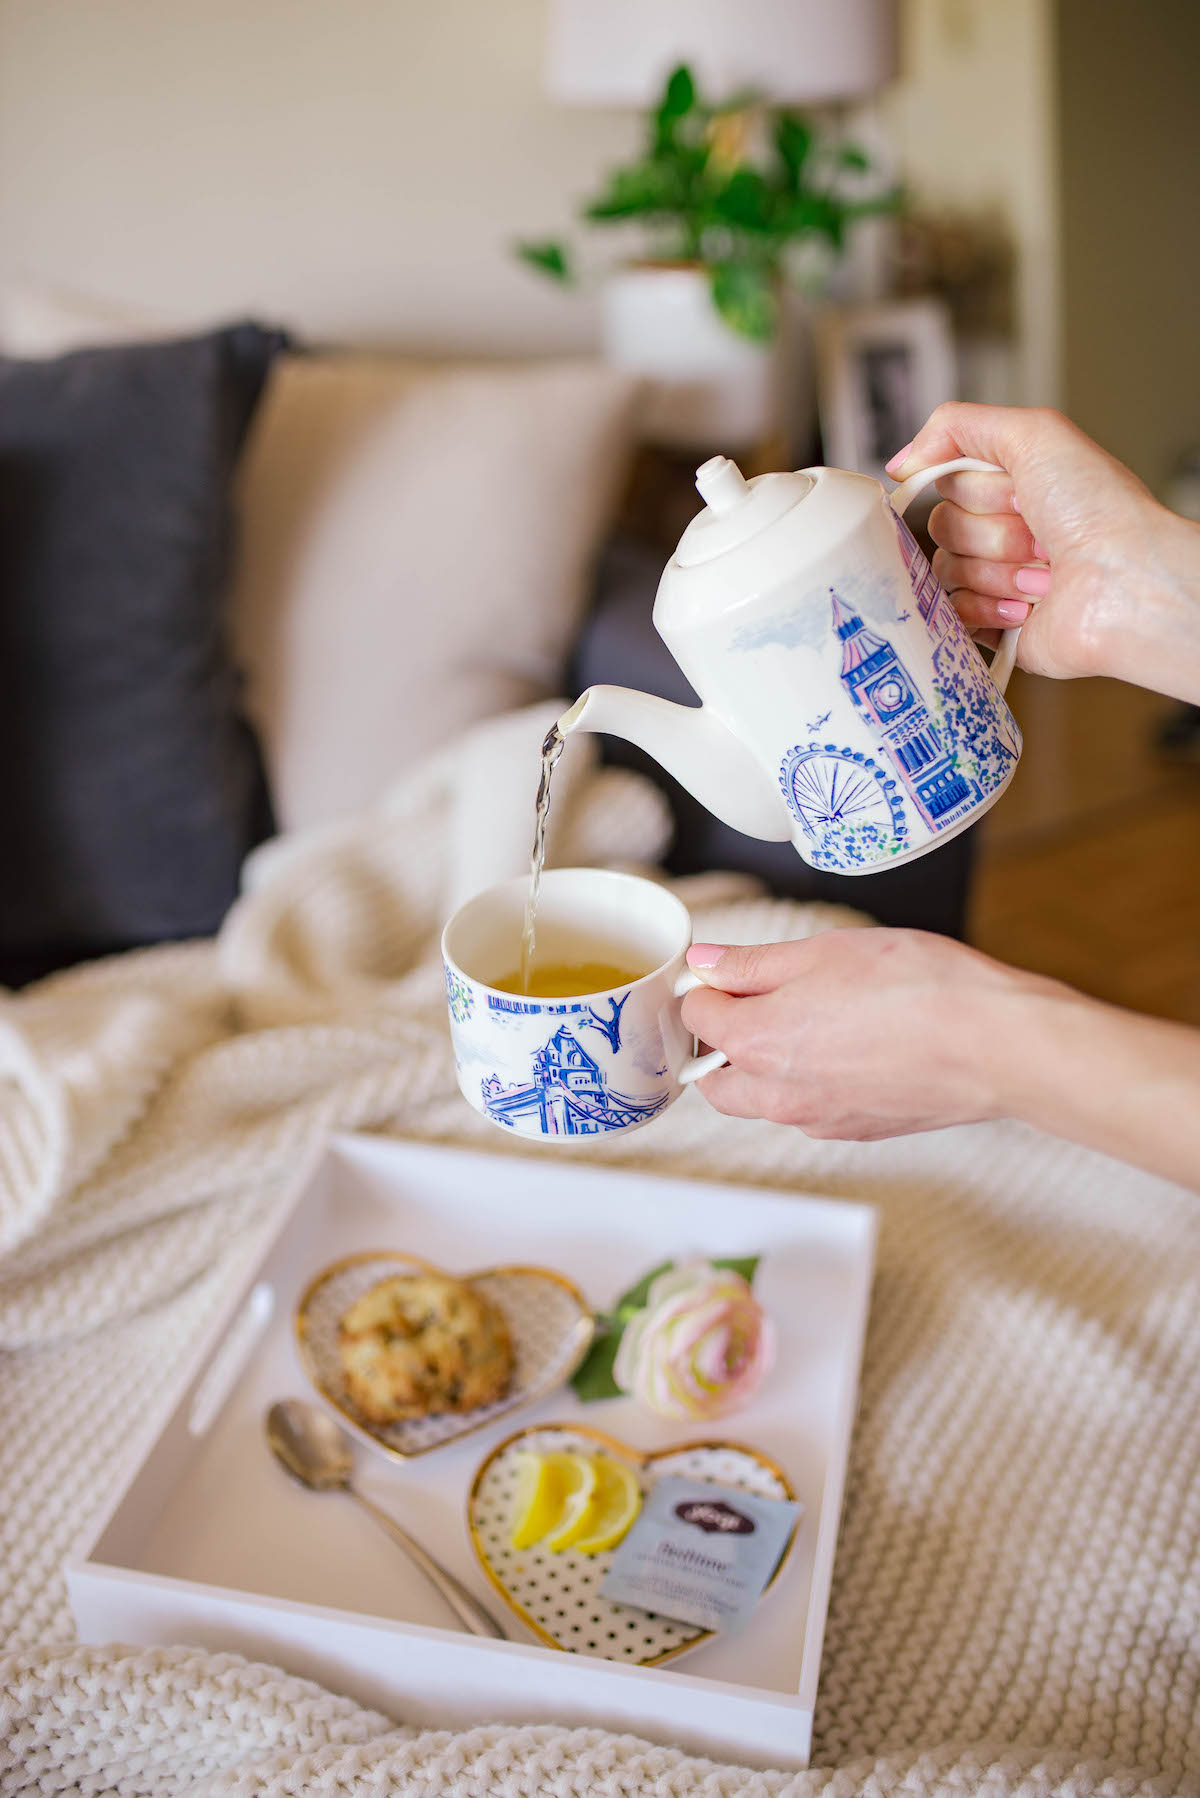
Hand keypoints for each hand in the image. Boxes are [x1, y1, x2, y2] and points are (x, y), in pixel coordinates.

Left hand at [679, 929, 1042, 1140]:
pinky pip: (808, 1111)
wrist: (996, 1044)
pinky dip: (808, 1084)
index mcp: (757, 1042)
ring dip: (761, 1067)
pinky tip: (848, 1047)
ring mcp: (818, 1120)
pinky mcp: (856, 1131)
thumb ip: (754, 962)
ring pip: (760, 1100)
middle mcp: (778, 1095)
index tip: (728, 969)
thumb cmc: (917, 985)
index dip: (707, 986)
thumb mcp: (825, 951)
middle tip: (752, 1002)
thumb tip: (706, 962)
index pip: (696, 1017)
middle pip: (713, 1076)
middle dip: (718, 1042)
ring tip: (809, 1021)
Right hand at [887, 403, 1199, 701]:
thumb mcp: (1033, 432)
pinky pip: (951, 613)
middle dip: (990, 530)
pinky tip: (1027, 604)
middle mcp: (1007, 530)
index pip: (947, 480)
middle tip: (1038, 534)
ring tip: (1044, 573)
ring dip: (996, 569)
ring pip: (945, 570)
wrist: (1126, 584)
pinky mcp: (994, 625)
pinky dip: (987, 607)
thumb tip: (900, 464)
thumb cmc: (1098, 509)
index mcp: (1016, 485)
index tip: (1014, 489)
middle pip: (943, 525)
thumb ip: (956, 426)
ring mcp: (999, 580)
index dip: (973, 486)